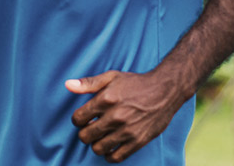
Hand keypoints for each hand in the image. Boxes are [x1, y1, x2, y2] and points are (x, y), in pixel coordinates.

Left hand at [65, 70, 186, 162]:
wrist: (165, 91)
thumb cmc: (136, 83)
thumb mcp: (111, 77)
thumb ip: (88, 83)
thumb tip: (68, 85)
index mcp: (106, 99)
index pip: (78, 118)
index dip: (77, 120)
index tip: (83, 119)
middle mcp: (115, 116)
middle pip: (86, 136)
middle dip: (84, 133)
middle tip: (91, 129)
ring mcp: (127, 131)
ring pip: (98, 148)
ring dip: (96, 144)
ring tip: (101, 137)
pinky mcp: (138, 141)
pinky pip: (116, 157)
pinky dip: (109, 155)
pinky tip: (110, 147)